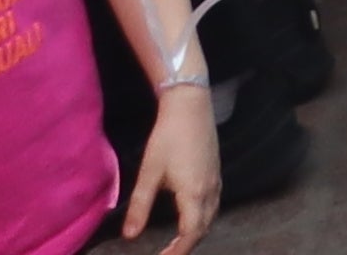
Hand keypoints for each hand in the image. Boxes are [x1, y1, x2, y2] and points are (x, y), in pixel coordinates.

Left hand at [123, 80, 219, 241]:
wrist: (190, 106)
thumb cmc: (167, 138)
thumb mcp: (149, 173)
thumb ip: (139, 206)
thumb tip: (130, 236)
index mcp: (194, 193)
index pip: (191, 233)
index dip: (178, 251)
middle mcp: (210, 189)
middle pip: (204, 228)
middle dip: (187, 245)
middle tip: (168, 254)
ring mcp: (216, 180)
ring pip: (211, 216)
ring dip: (196, 232)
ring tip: (177, 242)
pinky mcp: (216, 171)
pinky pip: (214, 204)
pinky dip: (203, 218)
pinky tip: (190, 216)